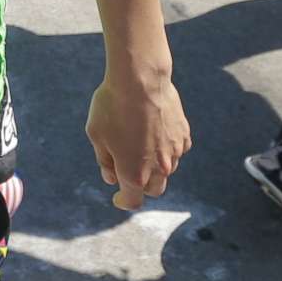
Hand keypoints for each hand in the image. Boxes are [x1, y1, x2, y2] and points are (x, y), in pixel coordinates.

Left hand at [86, 70, 189, 210]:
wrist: (140, 79)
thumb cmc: (112, 107)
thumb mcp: (97, 135)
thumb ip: (105, 161)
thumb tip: (112, 177)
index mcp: (134, 174)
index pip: (132, 200)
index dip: (123, 201)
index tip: (117, 196)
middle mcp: (159, 168)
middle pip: (154, 189)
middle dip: (141, 185)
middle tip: (128, 168)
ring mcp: (175, 152)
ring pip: (167, 170)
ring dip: (155, 165)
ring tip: (139, 141)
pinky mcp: (184, 135)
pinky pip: (176, 150)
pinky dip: (166, 148)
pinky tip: (154, 130)